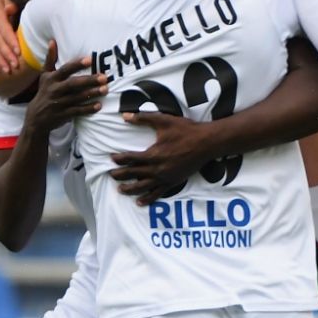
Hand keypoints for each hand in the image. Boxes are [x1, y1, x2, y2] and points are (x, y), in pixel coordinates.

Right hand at [24, 52, 107, 135]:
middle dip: (89, 80)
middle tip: (104, 77)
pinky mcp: (63, 115)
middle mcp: (54, 90)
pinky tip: (99, 105)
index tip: (90, 59)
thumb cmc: (44, 92)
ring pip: (77, 97)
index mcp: (51, 79)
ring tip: (105, 89)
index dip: (77, 64)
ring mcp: (59, 103)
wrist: (36, 118)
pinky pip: (77, 111)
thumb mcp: (45, 76)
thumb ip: (50, 59)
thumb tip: (52, 41)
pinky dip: (88, 109)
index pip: (65, 70)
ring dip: (92, 93)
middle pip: (73, 84)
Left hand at [109, 111, 224, 203]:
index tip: (112, 158)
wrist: (206, 143)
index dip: (119, 159)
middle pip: (133, 174)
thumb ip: (143, 118)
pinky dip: (147, 199)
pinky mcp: (173, 182)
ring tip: (120, 189)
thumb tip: (125, 116)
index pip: (130, 159)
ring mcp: (165, 177)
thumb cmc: (185, 130)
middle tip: (111, 175)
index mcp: (153, 154)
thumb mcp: (164, 121)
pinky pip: (157, 193)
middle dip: (120, 175)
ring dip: (129, 189)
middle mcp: (157, 169)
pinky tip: (139, 202)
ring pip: (142, 187)